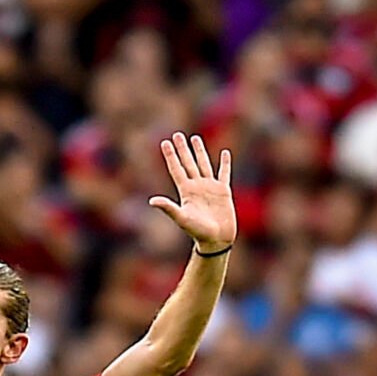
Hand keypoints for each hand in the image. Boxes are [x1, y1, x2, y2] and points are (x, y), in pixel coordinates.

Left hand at [147, 133, 236, 253]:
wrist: (216, 240)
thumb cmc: (198, 232)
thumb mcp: (182, 218)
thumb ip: (168, 208)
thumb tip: (152, 201)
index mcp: (186, 191)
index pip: (176, 169)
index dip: (170, 156)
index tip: (165, 142)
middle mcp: (196, 186)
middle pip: (188, 163)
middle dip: (182, 149)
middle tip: (177, 135)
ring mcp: (210, 188)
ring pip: (203, 164)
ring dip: (199, 152)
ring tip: (195, 138)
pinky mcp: (223, 191)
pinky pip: (224, 173)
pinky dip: (225, 163)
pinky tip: (224, 153)